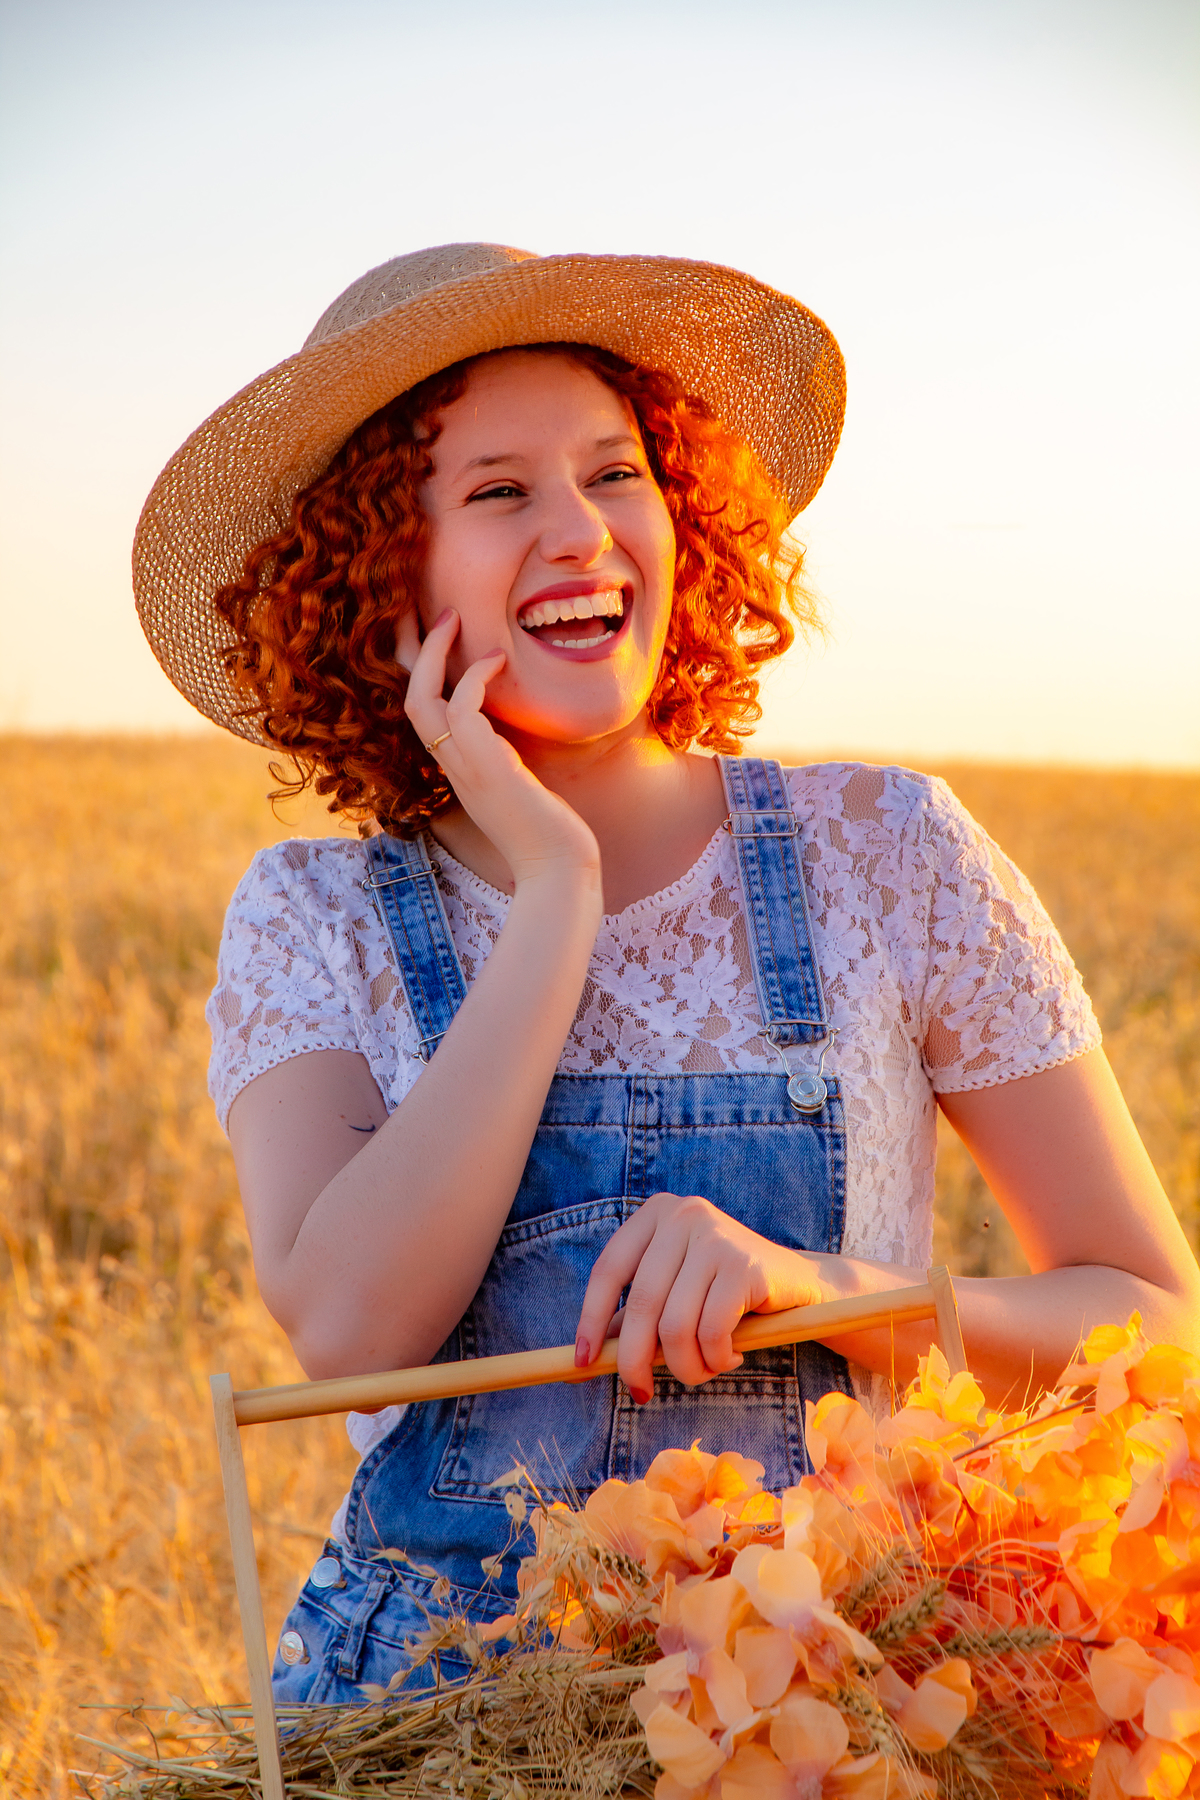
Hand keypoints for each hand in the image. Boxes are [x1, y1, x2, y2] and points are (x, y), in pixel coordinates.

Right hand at [400, 609, 599, 888]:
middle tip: (419, 609)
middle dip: (409, 652)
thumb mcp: (524, 784)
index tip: (431, 632)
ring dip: (433, 654)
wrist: (558, 871)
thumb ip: (510, 755)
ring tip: (453, 618)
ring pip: (421, 701)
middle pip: (409, 699)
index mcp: (458, 768)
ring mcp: (465, 769)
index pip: (422, 713)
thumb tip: (518, 728)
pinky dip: (473, 678)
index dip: (419, 671)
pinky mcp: (487, 769)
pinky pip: (461, 710)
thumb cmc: (550, 834)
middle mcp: (453, 767)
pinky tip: (499, 660)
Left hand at [574, 1192, 828, 1400]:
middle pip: (641, 1303)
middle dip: (635, 1360)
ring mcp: (716, 1236)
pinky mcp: (746, 1264)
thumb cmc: (726, 1294)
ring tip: (703, 1370)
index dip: (591, 1319)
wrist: (800, 1284)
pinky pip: (712, 1331)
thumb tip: (585, 1359)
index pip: (609, 1269)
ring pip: (676, 1325)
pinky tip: (730, 1357)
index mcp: (657, 1214)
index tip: (584, 1362)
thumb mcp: (676, 1294)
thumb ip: (636, 1316)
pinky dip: (716, 1359)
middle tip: (640, 1393)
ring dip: (685, 1366)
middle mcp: (684, 1215)